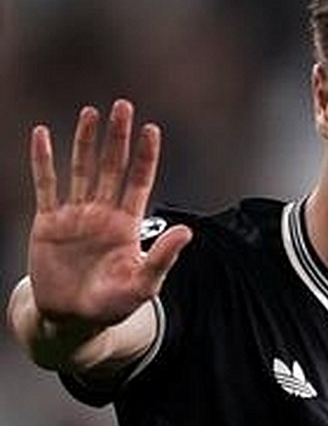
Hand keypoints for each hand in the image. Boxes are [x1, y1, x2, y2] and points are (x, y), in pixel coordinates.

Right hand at [27, 100, 191, 332]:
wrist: (72, 319)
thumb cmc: (113, 304)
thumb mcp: (144, 283)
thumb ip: (163, 257)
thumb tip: (188, 231)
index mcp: (128, 223)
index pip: (139, 180)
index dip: (146, 155)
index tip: (152, 128)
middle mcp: (103, 212)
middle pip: (112, 165)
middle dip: (118, 137)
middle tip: (123, 106)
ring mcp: (76, 215)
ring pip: (81, 169)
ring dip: (85, 140)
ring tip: (91, 112)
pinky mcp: (48, 223)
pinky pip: (46, 185)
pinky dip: (43, 160)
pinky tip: (42, 134)